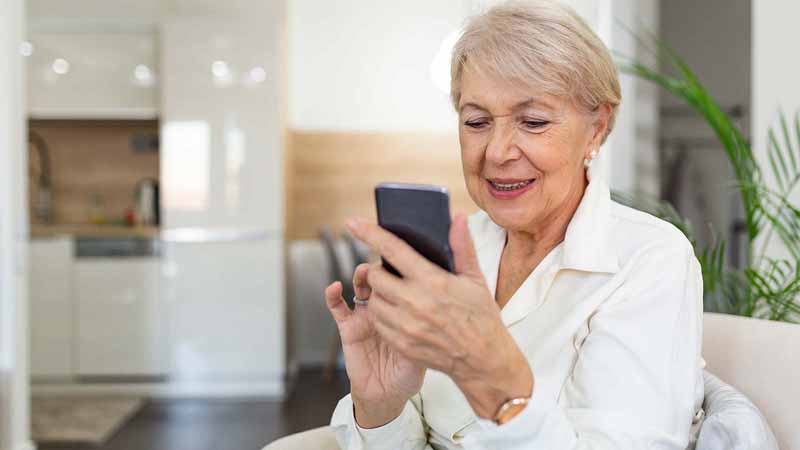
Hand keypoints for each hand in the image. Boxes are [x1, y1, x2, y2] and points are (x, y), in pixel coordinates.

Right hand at [324, 264, 424, 427]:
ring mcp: (366, 315)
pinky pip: (338, 307)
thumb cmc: (409, 373)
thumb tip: (437, 309)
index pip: (404, 281)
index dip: (402, 268)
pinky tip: (334, 287)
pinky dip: (333, 295)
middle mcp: (386, 308)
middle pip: (382, 278)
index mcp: (405, 310)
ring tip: (364, 272)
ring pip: (361, 286)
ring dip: (361, 275)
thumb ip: (427, 331)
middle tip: (384, 262)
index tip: (406, 256)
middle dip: (382, 267)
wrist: (387, 395)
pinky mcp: (348, 327)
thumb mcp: (426, 351)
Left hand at [345, 214, 532, 418]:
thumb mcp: (475, 279)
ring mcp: (406, 326)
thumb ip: (462, 247)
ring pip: (373, 301)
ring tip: (395, 293)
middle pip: (376, 277)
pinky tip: (397, 311)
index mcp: (432, 280)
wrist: (483, 360)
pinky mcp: (402, 344)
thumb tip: (458, 218)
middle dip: (379, 271)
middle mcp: (415, 302)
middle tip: (392, 272)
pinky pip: (378, 323)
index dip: (370, 233)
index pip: (393, 250)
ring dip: (379, 294)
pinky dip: (382, 314)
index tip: (353, 222)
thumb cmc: (481, 317)